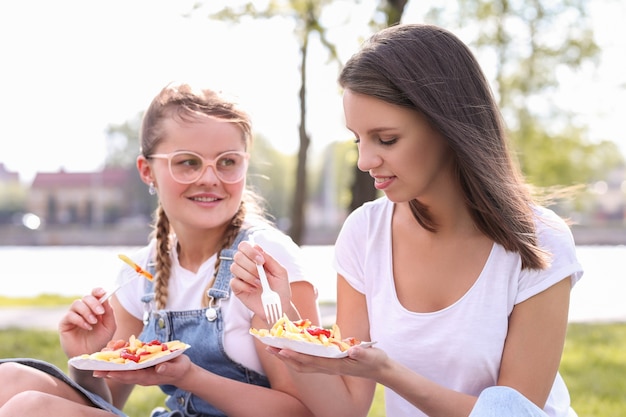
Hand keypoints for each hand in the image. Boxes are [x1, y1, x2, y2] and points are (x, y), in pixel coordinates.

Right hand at [59, 287, 116, 358]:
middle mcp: (84, 309)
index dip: (98, 291)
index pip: (94, 294)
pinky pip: (70, 315)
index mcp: (95, 308)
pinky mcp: (65, 323)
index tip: (103, 293)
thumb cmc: (100, 340)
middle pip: (86, 297)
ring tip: (93, 323)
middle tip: (100, 313)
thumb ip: (109, 312)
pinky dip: (80, 320)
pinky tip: (87, 327)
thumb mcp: (109, 326)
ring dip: (87, 312)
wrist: (89, 355)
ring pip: (77, 304)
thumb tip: (106, 298)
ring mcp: (73, 315)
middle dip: (94, 303)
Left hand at [92, 354, 192, 386]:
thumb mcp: (178, 367)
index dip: (120, 374)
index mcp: (148, 377)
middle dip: (108, 371)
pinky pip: (127, 360)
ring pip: (122, 368)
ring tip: (97, 359)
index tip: (108, 372)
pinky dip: (119, 355)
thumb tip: (160, 367)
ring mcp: (139, 369)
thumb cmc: (179, 369)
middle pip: (122, 374)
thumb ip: (169, 368)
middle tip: (94, 369)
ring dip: (110, 364)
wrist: (180, 370)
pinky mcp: (140, 363)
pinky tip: (111, 349)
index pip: (131, 376)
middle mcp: (141, 375)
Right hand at [230, 241, 291, 318]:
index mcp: (255, 259)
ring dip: (249, 276)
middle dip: (250, 265)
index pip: (244, 246)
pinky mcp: (237, 288)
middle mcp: (246, 265)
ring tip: (259, 284)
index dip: (250, 251)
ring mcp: (240, 276)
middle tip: (261, 275)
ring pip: (234, 267)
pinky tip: (253, 289)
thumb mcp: (280, 272)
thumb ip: (270, 259)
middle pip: (237, 255)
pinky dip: (245, 285)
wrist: (278, 306)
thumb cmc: (281, 288)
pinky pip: (234, 282)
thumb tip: (257, 247)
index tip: (261, 261)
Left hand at [269, 345, 389, 379]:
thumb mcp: (371, 355)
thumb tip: (352, 350)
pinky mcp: (329, 365)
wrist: (380, 370)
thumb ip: (362, 353)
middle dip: (284, 356)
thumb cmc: (375, 361)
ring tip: (273, 349)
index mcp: (336, 364)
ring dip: (287, 357)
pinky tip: (291, 351)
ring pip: (302, 364)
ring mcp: (328, 367)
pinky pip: (309, 362)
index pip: (311, 360)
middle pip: (301, 364)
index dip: (296, 355)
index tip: (282, 349)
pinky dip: (297, 357)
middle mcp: (328, 367)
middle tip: (268, 347)